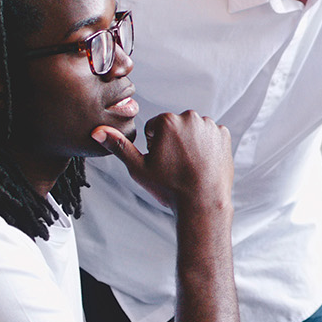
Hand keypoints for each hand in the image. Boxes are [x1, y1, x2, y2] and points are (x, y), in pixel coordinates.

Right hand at [93, 111, 232, 210]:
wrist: (202, 203)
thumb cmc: (170, 187)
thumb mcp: (138, 168)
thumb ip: (118, 146)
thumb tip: (97, 131)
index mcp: (167, 121)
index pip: (155, 128)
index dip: (155, 147)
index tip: (162, 162)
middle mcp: (190, 117)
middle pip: (175, 127)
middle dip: (173, 142)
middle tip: (175, 166)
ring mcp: (210, 126)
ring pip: (193, 131)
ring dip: (190, 143)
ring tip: (189, 166)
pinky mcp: (224, 135)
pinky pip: (210, 136)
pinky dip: (207, 147)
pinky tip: (203, 163)